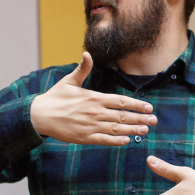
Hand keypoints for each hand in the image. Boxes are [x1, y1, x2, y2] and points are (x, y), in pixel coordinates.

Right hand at [30, 52, 155, 145]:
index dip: (136, 105)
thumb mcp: (69, 81)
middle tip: (154, 121)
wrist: (40, 115)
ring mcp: (90, 126)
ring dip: (132, 130)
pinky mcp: (84, 137)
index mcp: (93, 98)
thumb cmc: (55, 97)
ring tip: (145, 131)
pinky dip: (116, 141)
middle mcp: (95, 112)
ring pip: (116, 128)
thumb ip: (82, 69)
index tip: (148, 107)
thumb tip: (87, 53)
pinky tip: (126, 141)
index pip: (120, 101)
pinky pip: (104, 140)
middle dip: (140, 118)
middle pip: (122, 116)